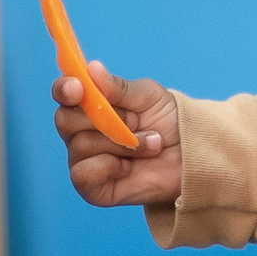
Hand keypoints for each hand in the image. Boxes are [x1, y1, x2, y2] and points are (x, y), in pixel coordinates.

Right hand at [52, 61, 180, 209]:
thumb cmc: (168, 123)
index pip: (64, 93)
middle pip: (65, 119)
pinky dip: (110, 166)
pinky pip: (83, 174)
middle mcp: (81, 132)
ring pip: (81, 145)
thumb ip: (119, 87)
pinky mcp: (92, 187)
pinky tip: (129, 166)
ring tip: (150, 144)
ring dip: (122, 143)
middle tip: (135, 120)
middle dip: (104, 118)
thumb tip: (92, 68)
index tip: (77, 87)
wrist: (192, 156)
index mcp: (91, 105)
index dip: (65, 88)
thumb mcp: (149, 96)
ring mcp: (85, 160)